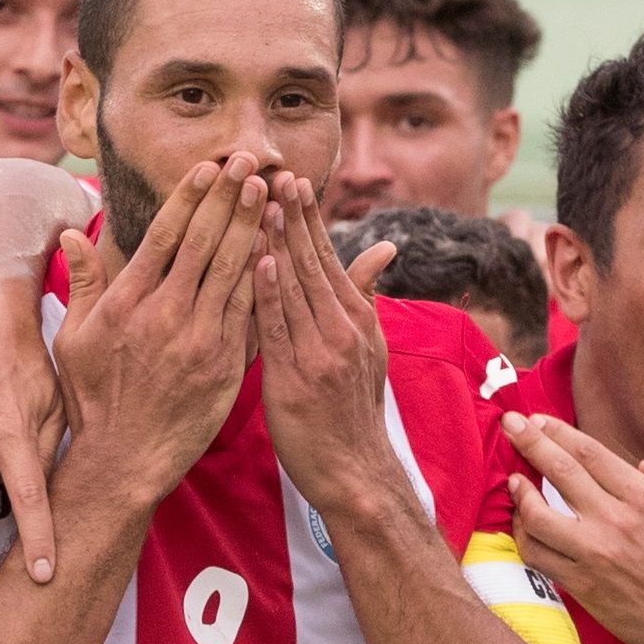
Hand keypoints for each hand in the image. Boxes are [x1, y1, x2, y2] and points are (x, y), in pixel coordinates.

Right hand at [50, 155, 264, 508]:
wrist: (123, 460)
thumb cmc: (92, 397)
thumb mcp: (72, 339)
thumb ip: (81, 283)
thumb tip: (72, 232)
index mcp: (127, 304)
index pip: (165, 236)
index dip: (190, 197)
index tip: (208, 166)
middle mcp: (166, 316)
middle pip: (205, 243)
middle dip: (230, 197)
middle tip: (251, 160)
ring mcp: (200, 341)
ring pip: (234, 270)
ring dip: (254, 226)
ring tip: (270, 190)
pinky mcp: (226, 365)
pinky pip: (251, 312)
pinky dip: (266, 277)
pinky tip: (279, 248)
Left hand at [250, 175, 408, 518]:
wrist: (355, 472)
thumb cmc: (351, 409)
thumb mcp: (368, 347)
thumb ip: (364, 296)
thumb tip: (385, 248)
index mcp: (356, 319)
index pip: (329, 257)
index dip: (310, 218)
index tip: (294, 178)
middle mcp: (342, 329)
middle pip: (312, 262)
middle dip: (292, 215)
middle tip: (273, 171)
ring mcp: (320, 353)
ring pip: (294, 288)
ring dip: (277, 242)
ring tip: (261, 201)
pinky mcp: (294, 379)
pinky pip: (279, 330)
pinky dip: (269, 294)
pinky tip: (258, 263)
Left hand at [506, 414, 643, 643]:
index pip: (590, 454)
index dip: (559, 433)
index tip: (538, 420)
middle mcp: (616, 521)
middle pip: (560, 471)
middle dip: (530, 441)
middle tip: (510, 424)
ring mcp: (595, 554)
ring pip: (538, 515)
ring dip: (520, 494)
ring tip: (513, 480)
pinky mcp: (582, 585)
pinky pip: (539, 555)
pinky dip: (524, 536)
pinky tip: (523, 525)